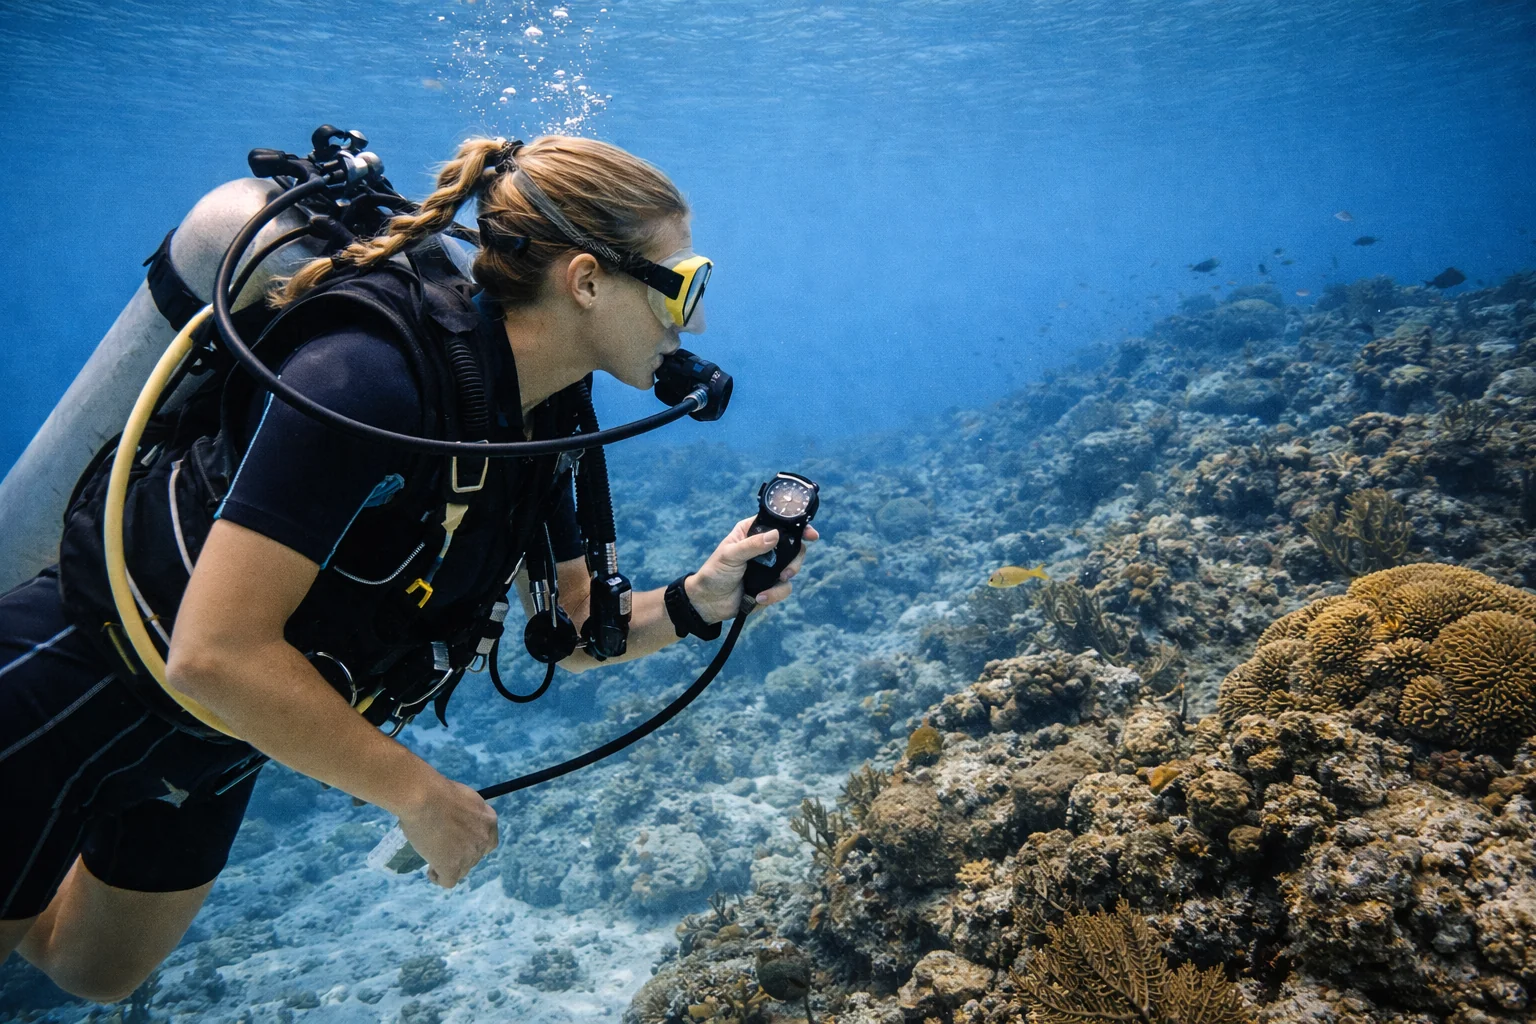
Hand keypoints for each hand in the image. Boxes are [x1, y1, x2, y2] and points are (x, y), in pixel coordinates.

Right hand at [395, 775, 498, 888]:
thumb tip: (461, 822)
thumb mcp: (465, 799)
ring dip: (449, 865)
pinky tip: (431, 870)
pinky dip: (439, 877)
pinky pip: (448, 881)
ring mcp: (469, 855)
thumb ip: (469, 815)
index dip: (473, 842)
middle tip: (442, 846)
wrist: (425, 798)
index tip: (459, 839)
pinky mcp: (452, 867)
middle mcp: (483, 840)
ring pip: (462, 870)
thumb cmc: (439, 792)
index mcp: (489, 821)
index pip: (488, 841)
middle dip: (459, 853)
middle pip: (474, 856)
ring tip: (433, 857)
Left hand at [684, 517, 820, 623]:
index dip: (797, 527)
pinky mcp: (770, 586)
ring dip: (787, 576)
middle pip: (793, 546)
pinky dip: (774, 594)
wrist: (708, 602)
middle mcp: (764, 548)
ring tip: (777, 581)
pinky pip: (783, 588)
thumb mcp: (730, 555)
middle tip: (789, 570)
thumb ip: (752, 545)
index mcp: (752, 533)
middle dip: (796, 558)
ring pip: (792, 568)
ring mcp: (769, 568)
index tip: (810, 534)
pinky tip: (759, 597)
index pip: (778, 524)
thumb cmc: (714, 573)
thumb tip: (776, 535)